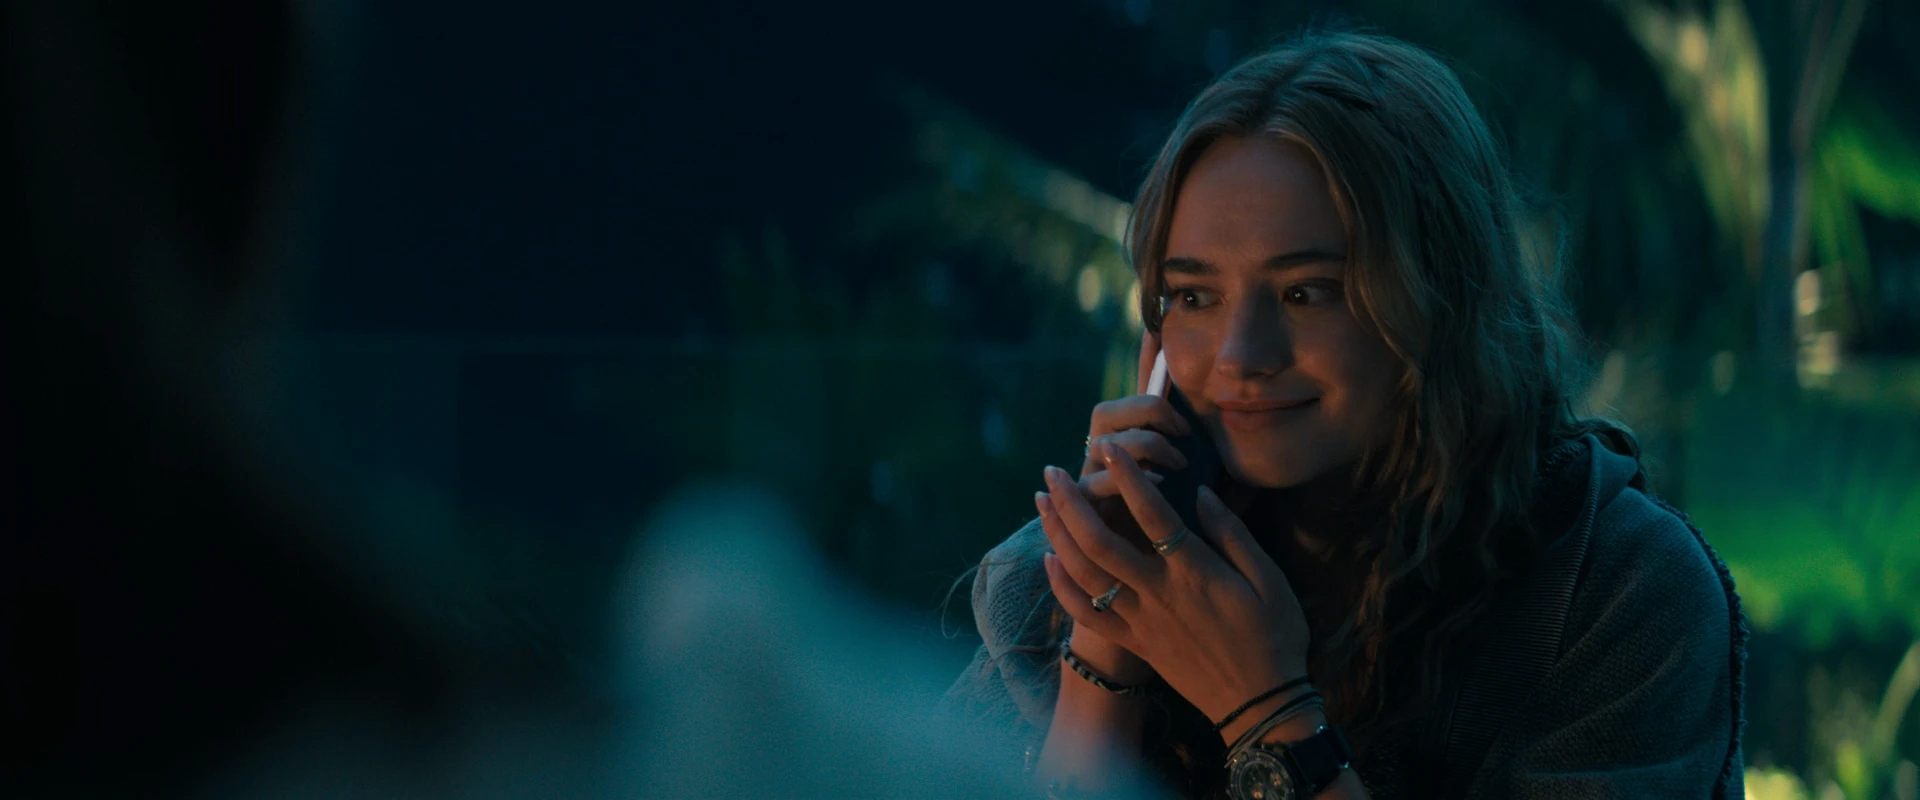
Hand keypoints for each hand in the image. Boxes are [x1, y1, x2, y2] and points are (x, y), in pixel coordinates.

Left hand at [1038, 442, 1311, 728]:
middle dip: (1070, 502)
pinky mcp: (1133, 643)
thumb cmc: (1275, 637)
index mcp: (1194, 572)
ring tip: (1041, 502)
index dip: (1127, 476)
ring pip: (1084, 573)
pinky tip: (1050, 560)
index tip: (1109, 447)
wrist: (1260, 706)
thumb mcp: (1270, 580)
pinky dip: (1062, 585)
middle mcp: (1158, 593)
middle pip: (1099, 541)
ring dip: (1057, 534)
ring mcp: (1140, 621)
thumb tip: (1200, 492)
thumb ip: (1232, 534)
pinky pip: (1087, 615)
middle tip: (1051, 472)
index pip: (1152, 513)